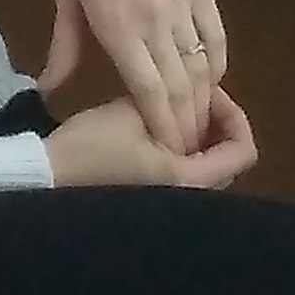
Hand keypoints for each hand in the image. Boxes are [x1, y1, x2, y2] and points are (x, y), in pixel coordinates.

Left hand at [43, 0, 227, 151]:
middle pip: (178, 86)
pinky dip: (217, 63)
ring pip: (200, 65)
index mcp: (117, 27)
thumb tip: (47, 87)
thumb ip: (65, 46)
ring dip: (203, 101)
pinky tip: (214, 83)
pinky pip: (216, 36)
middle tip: (188, 148)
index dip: (162, 124)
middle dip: (185, 123)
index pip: (147, 89)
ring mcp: (182, 5)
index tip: (168, 150)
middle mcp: (154, 22)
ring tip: (202, 126)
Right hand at [46, 88, 258, 191]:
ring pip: (210, 166)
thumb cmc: (92, 143)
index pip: (243, 151)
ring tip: (179, 112)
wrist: (51, 174)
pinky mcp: (157, 197)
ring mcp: (174, 200)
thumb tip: (192, 97)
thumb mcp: (133, 111)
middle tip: (197, 99)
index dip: (234, 116)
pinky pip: (190, 173)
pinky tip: (164, 131)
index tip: (209, 94)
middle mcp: (190, 195)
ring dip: (203, 138)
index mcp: (189, 177)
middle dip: (219, 125)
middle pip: (230, 159)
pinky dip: (188, 150)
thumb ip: (171, 104)